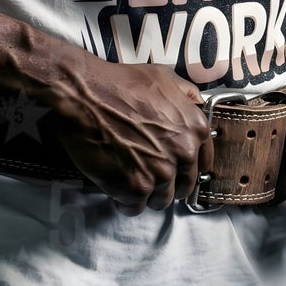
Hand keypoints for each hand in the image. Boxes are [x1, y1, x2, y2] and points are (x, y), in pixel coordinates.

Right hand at [49, 61, 213, 215]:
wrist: (84, 94)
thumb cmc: (119, 83)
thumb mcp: (163, 77)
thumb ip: (186, 94)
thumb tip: (197, 103)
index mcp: (195, 128)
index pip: (201, 162)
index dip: (183, 166)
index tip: (171, 167)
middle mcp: (184, 153)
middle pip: (183, 185)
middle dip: (166, 182)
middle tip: (145, 172)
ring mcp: (161, 173)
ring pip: (161, 200)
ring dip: (146, 194)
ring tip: (128, 178)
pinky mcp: (136, 189)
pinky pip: (135, 208)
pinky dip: (124, 201)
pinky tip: (115, 186)